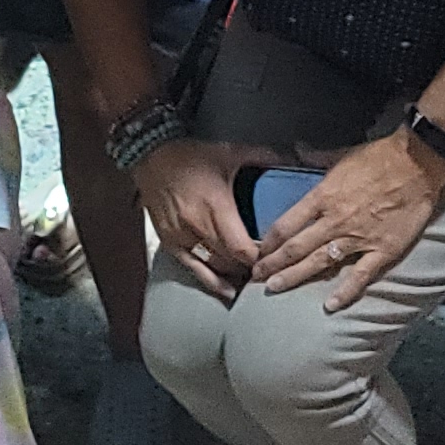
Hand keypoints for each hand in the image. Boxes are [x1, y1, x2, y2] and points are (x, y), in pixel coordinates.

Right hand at [132, 139, 260, 300]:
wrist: (150, 154)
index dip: (261, 259)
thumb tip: (294, 158)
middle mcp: (198, 226)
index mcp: (216, 206)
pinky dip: (211, 281)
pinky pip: (192, 269)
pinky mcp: (170, 242)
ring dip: (233, 275)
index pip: (243, 249)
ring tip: (251, 280)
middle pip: (230, 262)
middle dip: (250, 268)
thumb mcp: (229, 153)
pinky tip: (226, 291)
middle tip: (268, 269)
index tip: (276, 258)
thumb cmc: (190, 155)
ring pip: (213, 268)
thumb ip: (263, 157)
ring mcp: (182, 237)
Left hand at [251, 137, 444, 311]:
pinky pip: (360, 276)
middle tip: (254, 278)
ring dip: (294, 277)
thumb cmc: (379, 157)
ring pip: (318, 263)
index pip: (285, 225)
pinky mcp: (382, 250)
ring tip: (273, 289)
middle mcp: (334, 221)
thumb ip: (315, 157)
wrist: (417, 163)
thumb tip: (297, 150)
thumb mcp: (340, 155)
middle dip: (272, 265)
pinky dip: (345, 293)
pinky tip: (329, 306)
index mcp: (322, 197)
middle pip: (295, 248)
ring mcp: (358, 238)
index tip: (257, 252)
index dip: (268, 242)